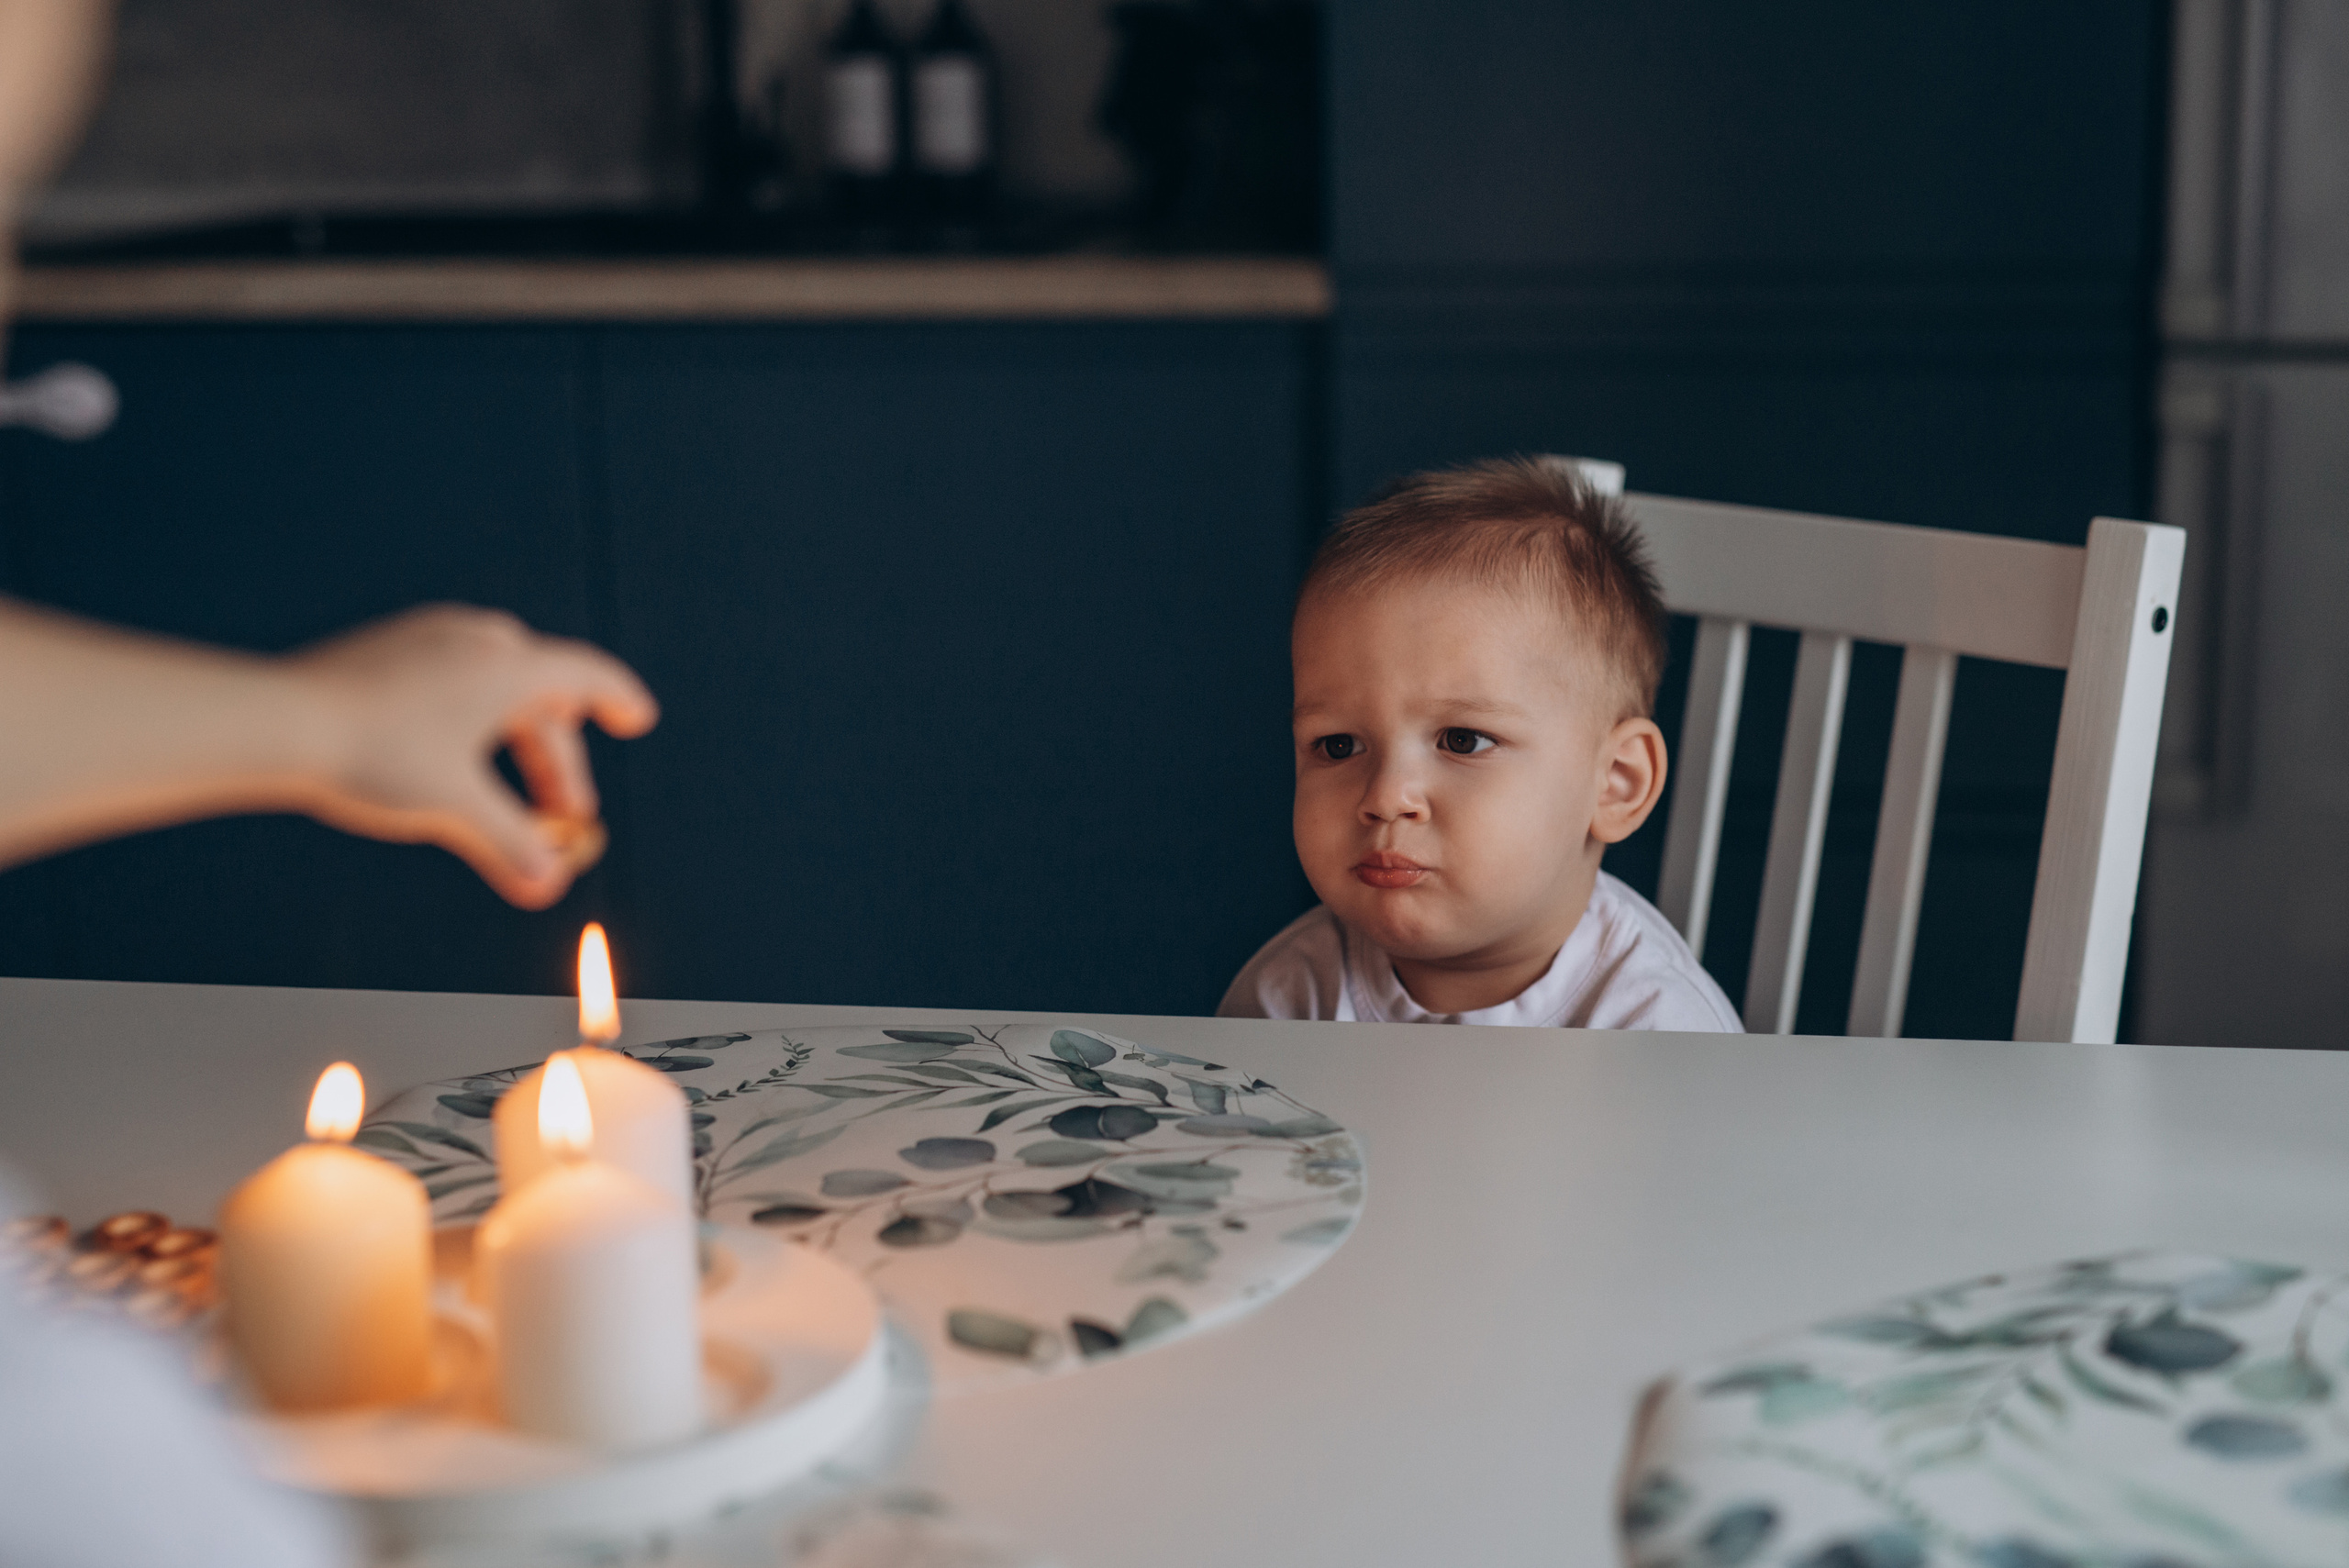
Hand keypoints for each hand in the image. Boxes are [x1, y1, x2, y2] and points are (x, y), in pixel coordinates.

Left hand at [286, 606, 657, 908]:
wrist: (276, 720)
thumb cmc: (373, 753)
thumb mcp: (456, 807)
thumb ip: (511, 845)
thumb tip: (547, 885)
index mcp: (506, 665)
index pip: (586, 675)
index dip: (618, 699)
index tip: (637, 719)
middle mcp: (474, 641)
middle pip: (540, 698)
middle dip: (557, 759)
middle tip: (564, 812)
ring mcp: (427, 640)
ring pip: (495, 689)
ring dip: (514, 742)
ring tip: (510, 789)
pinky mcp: (387, 652)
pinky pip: (454, 683)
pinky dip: (473, 724)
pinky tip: (452, 760)